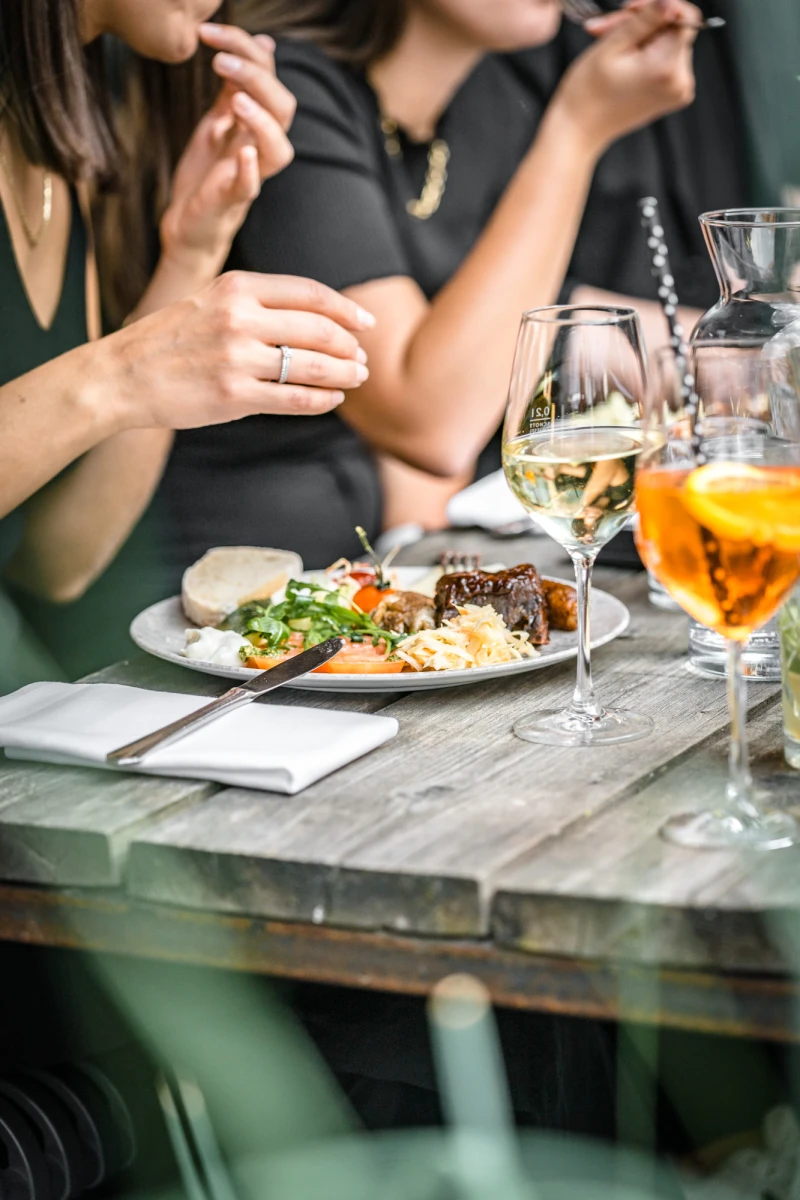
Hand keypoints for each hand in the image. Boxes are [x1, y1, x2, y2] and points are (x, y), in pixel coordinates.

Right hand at [108, 273, 375, 429]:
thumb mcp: (210, 301)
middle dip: (350, 347)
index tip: (366, 323)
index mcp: (237, 286)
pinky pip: (295, 399)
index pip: (309, 293)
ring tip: (357, 378)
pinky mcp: (234, 396)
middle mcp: (240, 317)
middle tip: (364, 359)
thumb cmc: (170, 340)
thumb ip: (257, 303)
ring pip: (313, 366)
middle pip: (319, 330)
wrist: (122, 375)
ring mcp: (237, 358)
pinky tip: (333, 399)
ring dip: (345, 374)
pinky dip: (322, 400)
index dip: (345, 310)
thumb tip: (314, 319)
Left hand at [159, 24, 296, 281]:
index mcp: (257, 125)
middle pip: (284, 109)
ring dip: (262, 121)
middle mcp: (260, 149)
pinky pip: (250, 187)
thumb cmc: (205, 174)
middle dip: (257, 77)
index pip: (269, 79)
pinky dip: (249, 170)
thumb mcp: (218, 120)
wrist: (187, 223)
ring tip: (236, 100)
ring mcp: (250, 175)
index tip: (210, 34)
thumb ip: (237, 87)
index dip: (247, 50)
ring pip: (279, 150)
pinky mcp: (231, 200)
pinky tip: (241, 153)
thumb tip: (265, 44)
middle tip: (220, 62)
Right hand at [555, 0, 697, 154]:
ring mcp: (678, 91)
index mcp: (667, 69)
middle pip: (673, 29)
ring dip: (638, 37)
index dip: (658, 6)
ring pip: (667, 42)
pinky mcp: (671, 94)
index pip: (683, 16)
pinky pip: (664, 59)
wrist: (579, 131)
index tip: (630, 10)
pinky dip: (644, 53)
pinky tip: (620, 58)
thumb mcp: (612, 46)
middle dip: (641, 23)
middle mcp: (680, 82)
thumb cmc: (587, 95)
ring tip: (608, 45)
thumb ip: (645, 19)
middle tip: (605, 28)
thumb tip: (669, 2)